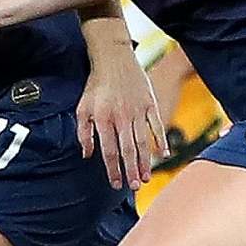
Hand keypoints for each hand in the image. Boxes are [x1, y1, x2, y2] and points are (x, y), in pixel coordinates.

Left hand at [76, 32, 167, 190]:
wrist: (113, 58)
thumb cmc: (96, 85)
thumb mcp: (82, 107)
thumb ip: (83, 133)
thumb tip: (87, 155)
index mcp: (103, 119)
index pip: (108, 151)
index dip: (112, 169)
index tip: (116, 184)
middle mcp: (121, 117)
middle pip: (127, 150)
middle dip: (131, 170)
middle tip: (135, 186)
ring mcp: (137, 110)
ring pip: (143, 141)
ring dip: (145, 161)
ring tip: (146, 177)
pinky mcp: (149, 103)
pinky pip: (156, 125)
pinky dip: (160, 140)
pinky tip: (163, 154)